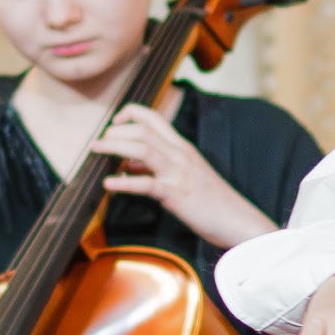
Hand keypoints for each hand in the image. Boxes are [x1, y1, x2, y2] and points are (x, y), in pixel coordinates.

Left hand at [97, 105, 276, 248]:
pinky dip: (123, 183)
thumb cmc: (214, 201)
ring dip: (114, 146)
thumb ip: (159, 166)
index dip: (129, 114)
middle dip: (116, 131)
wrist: (238, 220)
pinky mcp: (176, 194)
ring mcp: (178, 173)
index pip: (154, 118)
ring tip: (95, 150)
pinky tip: (109, 185)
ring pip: (142, 148)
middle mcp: (180, 154)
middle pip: (143, 130)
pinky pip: (145, 184)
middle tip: (99, 142)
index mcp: (183, 148)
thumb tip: (129, 164)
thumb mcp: (187, 175)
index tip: (114, 122)